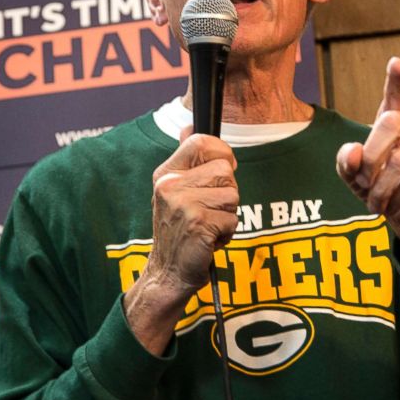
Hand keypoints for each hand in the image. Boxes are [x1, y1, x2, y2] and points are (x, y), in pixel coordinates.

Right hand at [124, 129, 238, 353]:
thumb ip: (186, 160)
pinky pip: (233, 220)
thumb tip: (189, 125)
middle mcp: (170, 185)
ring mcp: (183, 204)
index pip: (201, 140)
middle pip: (226, 169)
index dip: (221, 153)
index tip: (221, 171)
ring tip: (207, 226)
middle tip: (208, 211)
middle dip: (227, 192)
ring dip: (227, 215)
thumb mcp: (175, 191)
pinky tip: (208, 241)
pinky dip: (226, 234)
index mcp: (166, 173)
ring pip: (233, 195)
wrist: (167, 274)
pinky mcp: (198, 224)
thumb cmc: (178, 232)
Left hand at [336, 57, 399, 269]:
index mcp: (397, 118)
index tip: (395, 63)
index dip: (398, 79)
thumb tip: (353, 151)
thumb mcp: (353, 177)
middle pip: (390, 123)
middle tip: (362, 183)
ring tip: (377, 200)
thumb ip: (346, 162)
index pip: (398, 93)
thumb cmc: (382, 188)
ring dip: (381, 187)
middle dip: (369, 157)